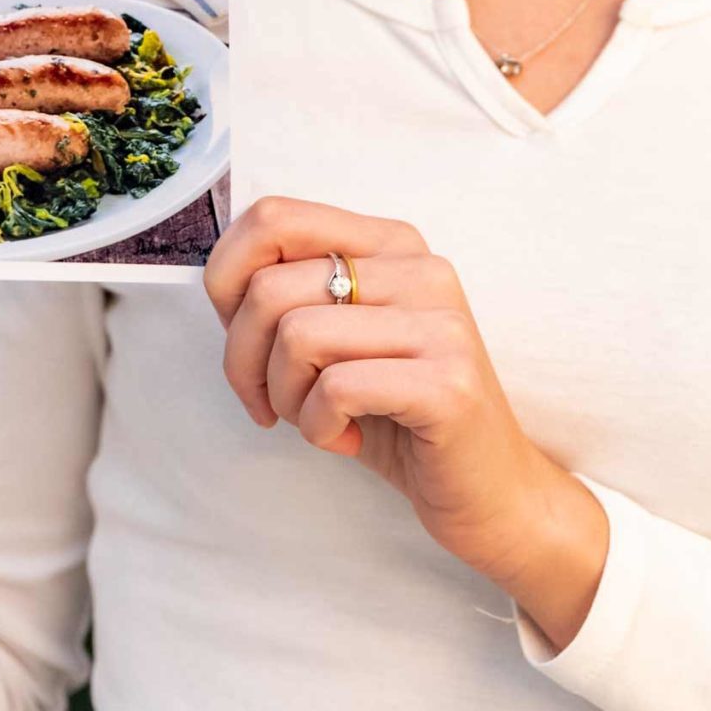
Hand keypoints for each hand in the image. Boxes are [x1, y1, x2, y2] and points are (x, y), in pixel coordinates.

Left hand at [203, 193, 584, 594]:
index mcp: (390, 244)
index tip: (240, 340)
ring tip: (318, 421)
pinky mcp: (448, 382)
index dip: (226, 279)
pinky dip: (318, 427)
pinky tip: (346, 439)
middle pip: (270, 287)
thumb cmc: (398, 417)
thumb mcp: (338, 342)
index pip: (273, 218)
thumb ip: (289, 298)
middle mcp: (421, 268)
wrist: (490, 492)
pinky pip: (336, 389)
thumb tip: (220, 279)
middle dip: (243, 361)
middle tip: (272, 404)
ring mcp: (440, 322)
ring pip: (296, 336)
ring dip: (285, 397)